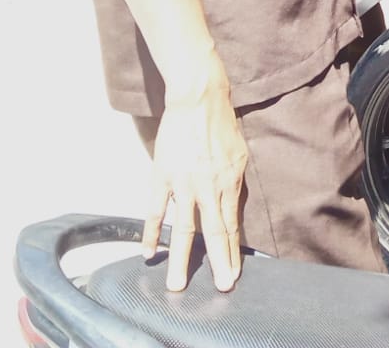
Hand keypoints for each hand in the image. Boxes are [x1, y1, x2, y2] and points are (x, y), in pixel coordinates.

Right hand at [144, 78, 247, 292]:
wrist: (198, 100)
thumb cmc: (221, 126)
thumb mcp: (239, 155)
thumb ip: (234, 183)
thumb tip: (232, 207)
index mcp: (229, 183)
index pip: (232, 225)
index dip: (233, 252)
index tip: (233, 273)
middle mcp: (209, 188)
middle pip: (214, 233)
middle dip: (218, 263)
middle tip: (220, 287)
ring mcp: (184, 184)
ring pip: (184, 229)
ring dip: (181, 259)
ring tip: (177, 284)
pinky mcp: (162, 177)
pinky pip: (155, 211)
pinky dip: (151, 233)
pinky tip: (149, 252)